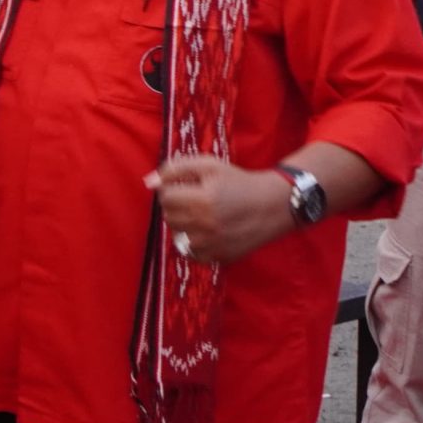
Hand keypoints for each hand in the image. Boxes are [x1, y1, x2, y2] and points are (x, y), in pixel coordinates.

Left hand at [147, 156, 295, 264]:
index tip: (184, 186)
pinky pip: (190, 253)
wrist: (273, 205)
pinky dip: (193, 242)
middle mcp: (207, 225)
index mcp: (203, 200)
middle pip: (169, 216)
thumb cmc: (238, 181)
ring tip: (200, 214)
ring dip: (183, 223)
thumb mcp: (208, 165)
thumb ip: (175, 169)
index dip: (171, 189)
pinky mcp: (221, 257)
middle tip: (192, 199)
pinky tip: (205, 230)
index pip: (165, 197)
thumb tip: (149, 182)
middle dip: (176, 205)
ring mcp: (214, 245)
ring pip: (177, 234)